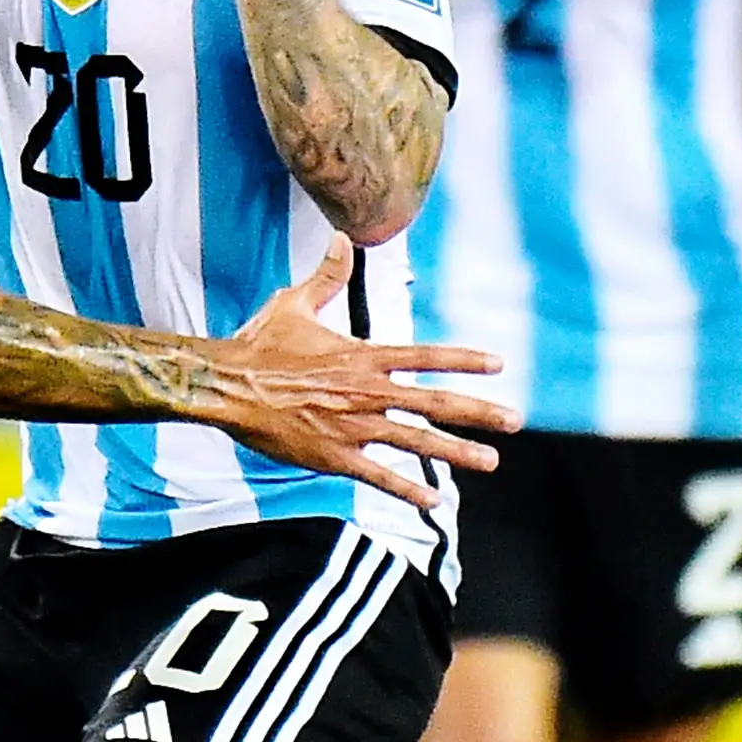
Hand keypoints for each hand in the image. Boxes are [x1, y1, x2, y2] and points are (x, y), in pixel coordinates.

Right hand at [197, 237, 515, 509]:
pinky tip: (434, 502)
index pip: (426, 356)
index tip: (498, 364)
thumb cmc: (260, 344)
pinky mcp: (333, 456)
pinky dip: (407, 490)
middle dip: (479, 411)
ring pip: (417, 442)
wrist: (227, 385)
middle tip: (514, 420)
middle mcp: (366, 392)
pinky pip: (378, 476)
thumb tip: (342, 239)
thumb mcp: (295, 303)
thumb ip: (327, 276)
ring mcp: (353, 427)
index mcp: (362, 356)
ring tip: (490, 460)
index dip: (465, 360)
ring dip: (457, 452)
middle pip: (435, 403)